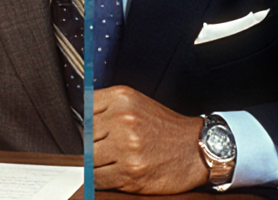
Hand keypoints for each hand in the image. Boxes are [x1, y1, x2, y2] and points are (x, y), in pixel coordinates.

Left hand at [92, 85, 209, 193]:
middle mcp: (123, 119)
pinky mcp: (130, 172)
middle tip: (109, 148)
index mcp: (122, 97)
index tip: (95, 131)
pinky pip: (97, 179)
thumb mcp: (137, 104)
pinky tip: (116, 172)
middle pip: (85, 136)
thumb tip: (79, 120)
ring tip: (114, 161)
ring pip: (88, 159)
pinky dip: (101, 179)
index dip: (88, 123)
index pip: (84, 110)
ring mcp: (126, 146)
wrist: (198, 149)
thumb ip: (107, 108)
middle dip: (93, 145)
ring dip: (97, 164)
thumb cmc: (166, 129)